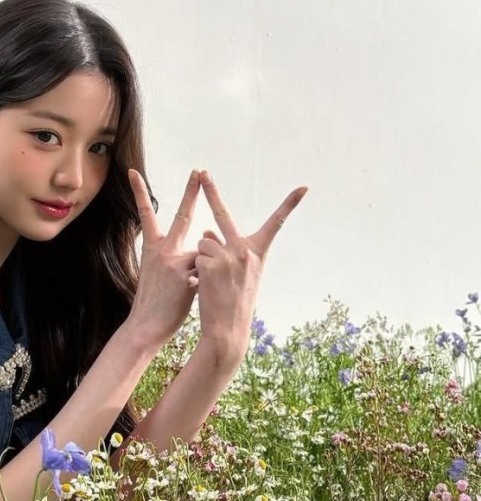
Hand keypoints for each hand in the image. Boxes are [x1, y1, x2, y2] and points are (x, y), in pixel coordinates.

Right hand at [126, 168, 203, 351]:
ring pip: (202, 254)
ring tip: (183, 292)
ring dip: (202, 271)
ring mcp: (174, 261)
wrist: (146, 325)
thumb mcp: (160, 273)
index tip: (133, 172)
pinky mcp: (185, 275)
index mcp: (153, 248)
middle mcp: (162, 250)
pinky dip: (204, 282)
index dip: (139, 192)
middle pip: (181, 215)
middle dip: (191, 192)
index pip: (146, 214)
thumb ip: (179, 257)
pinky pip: (206, 270)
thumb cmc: (156, 301)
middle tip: (197, 170)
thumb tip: (201, 245)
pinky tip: (187, 296)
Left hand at [194, 171, 306, 364]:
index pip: (276, 223)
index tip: (304, 187)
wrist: (228, 329)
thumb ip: (227, 249)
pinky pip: (196, 255)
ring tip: (212, 279)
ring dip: (203, 256)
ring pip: (204, 241)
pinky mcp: (210, 263)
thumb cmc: (234, 302)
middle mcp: (245, 250)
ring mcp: (227, 255)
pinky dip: (196, 267)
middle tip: (203, 171)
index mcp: (258, 252)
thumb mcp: (239, 273)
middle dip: (211, 191)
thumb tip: (206, 230)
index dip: (289, 204)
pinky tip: (205, 284)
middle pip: (223, 215)